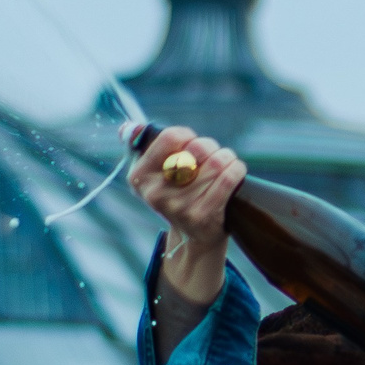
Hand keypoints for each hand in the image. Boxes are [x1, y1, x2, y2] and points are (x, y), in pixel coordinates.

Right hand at [128, 125, 242, 305]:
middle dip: (211, 147)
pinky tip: (235, 172)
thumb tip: (128, 128)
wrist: (194, 237)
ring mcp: (179, 207)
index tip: (192, 144)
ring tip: (225, 165)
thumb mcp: (155, 173)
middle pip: (197, 148)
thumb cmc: (178, 193)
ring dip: (227, 158)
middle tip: (211, 157)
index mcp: (139, 177)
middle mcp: (155, 194)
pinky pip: (228, 178)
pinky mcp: (202, 216)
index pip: (171, 137)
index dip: (188, 136)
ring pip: (216, 162)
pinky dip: (237, 170)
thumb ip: (144, 146)